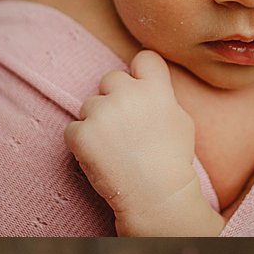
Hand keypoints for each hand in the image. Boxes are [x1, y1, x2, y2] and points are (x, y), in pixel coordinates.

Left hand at [65, 50, 215, 233]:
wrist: (155, 195)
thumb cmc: (171, 160)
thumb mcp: (180, 119)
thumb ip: (161, 95)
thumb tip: (146, 83)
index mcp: (155, 89)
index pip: (144, 57)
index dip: (140, 71)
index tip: (139, 87)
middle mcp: (127, 94)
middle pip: (110, 79)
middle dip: (113, 98)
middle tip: (123, 127)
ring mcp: (101, 112)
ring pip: (90, 105)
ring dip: (96, 122)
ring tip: (115, 148)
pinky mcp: (80, 133)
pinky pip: (74, 129)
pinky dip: (82, 142)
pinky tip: (100, 157)